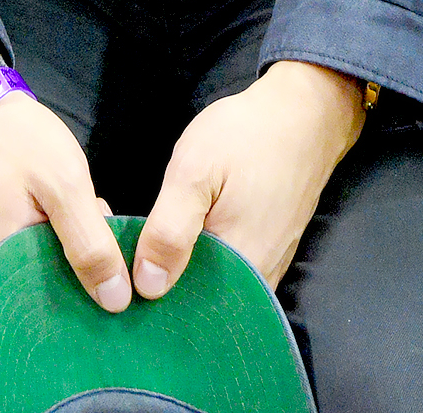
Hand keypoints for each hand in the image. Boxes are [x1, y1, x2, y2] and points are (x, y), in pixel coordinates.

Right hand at [0, 91, 130, 310]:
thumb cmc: (20, 141)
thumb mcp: (64, 185)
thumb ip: (89, 243)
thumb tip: (115, 301)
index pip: (46, 318)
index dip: (87, 313)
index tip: (123, 300)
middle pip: (45, 304)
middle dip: (85, 286)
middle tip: (117, 260)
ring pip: (43, 282)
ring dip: (76, 265)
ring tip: (100, 234)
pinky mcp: (0, 244)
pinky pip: (35, 263)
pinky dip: (63, 250)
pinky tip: (81, 226)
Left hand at [131, 60, 365, 297]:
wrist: (302, 116)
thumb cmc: (245, 138)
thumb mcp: (195, 171)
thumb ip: (170, 229)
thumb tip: (147, 286)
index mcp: (239, 266)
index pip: (185, 305)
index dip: (150, 295)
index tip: (120, 273)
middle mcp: (259, 281)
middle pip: (201, 300)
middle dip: (164, 281)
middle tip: (132, 249)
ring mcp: (268, 266)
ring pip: (215, 285)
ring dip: (184, 269)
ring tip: (154, 240)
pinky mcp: (270, 251)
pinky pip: (231, 271)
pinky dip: (205, 258)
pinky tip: (184, 235)